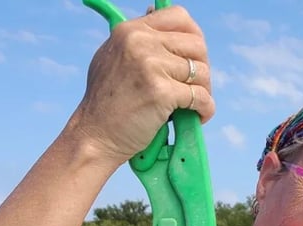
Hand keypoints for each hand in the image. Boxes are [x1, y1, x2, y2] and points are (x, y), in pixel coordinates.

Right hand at [73, 5, 214, 166]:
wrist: (96, 135)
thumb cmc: (107, 103)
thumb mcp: (113, 57)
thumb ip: (136, 39)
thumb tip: (154, 13)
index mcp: (131, 30)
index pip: (179, 17)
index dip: (194, 39)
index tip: (194, 59)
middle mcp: (140, 42)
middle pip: (196, 45)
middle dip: (203, 69)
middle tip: (197, 89)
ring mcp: (151, 65)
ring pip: (201, 72)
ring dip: (205, 92)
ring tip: (195, 106)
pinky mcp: (161, 92)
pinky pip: (200, 97)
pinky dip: (206, 109)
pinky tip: (199, 117)